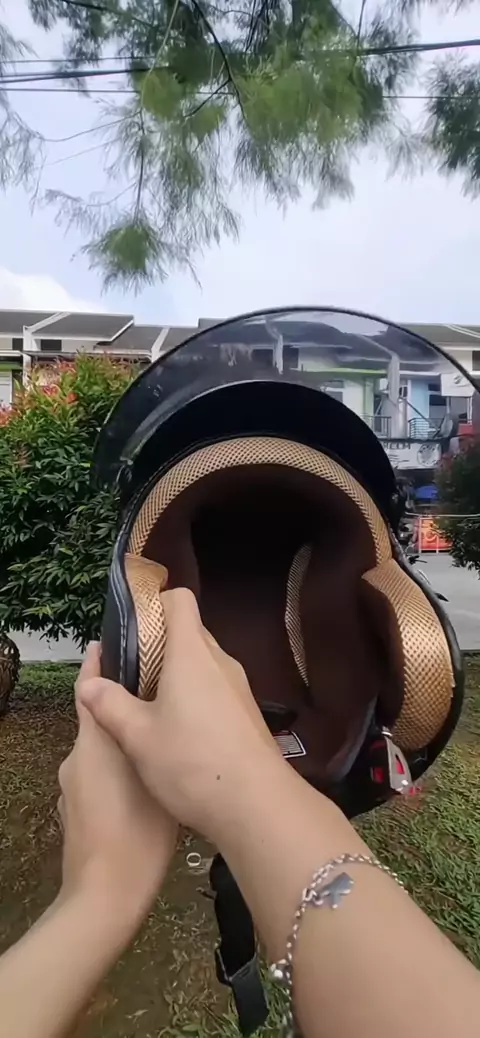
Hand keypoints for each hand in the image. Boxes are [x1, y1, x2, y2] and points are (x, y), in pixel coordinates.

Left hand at [58, 643, 177, 918]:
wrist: (105, 896)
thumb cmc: (139, 830)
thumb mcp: (154, 774)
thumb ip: (147, 737)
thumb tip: (146, 711)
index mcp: (93, 742)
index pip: (88, 689)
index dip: (97, 664)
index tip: (111, 641)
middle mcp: (76, 759)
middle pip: (98, 722)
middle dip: (124, 711)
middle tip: (163, 705)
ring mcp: (72, 790)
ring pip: (101, 755)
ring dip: (123, 748)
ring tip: (163, 751)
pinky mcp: (75, 814)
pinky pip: (98, 782)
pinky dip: (116, 777)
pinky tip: (146, 791)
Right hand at [77, 590, 281, 838]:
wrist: (257, 805)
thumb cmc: (192, 762)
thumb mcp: (137, 736)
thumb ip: (109, 705)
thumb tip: (89, 684)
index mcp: (191, 653)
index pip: (180, 600)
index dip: (154, 604)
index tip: (130, 629)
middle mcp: (219, 661)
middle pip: (189, 632)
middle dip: (158, 646)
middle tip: (129, 676)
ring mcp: (238, 687)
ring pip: (203, 664)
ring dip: (176, 675)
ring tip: (147, 707)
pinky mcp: (247, 713)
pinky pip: (216, 689)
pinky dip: (195, 697)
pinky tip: (178, 732)